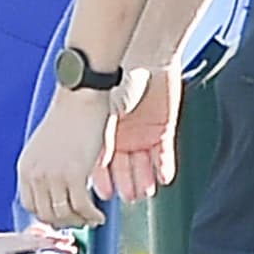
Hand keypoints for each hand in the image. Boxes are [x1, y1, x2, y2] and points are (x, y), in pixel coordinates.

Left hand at [0, 225, 78, 253]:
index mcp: (22, 242)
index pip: (43, 244)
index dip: (56, 246)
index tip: (68, 249)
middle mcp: (26, 238)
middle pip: (46, 239)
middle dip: (60, 241)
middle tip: (74, 245)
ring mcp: (25, 238)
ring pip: (45, 236)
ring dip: (57, 238)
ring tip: (71, 240)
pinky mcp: (24, 240)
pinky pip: (40, 236)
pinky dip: (49, 236)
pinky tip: (56, 237)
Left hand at [18, 92, 113, 227]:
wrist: (80, 98)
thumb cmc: (69, 118)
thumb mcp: (47, 148)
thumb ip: (46, 170)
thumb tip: (57, 192)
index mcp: (26, 168)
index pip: (31, 206)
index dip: (48, 216)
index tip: (62, 217)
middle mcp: (35, 174)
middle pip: (47, 215)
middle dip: (66, 222)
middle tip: (81, 221)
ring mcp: (53, 176)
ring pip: (65, 214)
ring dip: (80, 221)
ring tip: (92, 219)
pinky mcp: (74, 174)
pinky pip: (82, 207)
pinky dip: (92, 216)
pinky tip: (99, 215)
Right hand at [103, 62, 182, 201]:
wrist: (144, 56)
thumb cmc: (115, 82)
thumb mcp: (101, 118)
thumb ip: (99, 145)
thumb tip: (89, 172)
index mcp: (102, 132)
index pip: (102, 163)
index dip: (105, 179)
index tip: (105, 194)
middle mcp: (122, 135)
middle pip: (124, 167)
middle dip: (126, 183)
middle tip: (128, 197)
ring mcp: (143, 132)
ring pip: (144, 164)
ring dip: (144, 179)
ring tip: (145, 192)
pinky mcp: (163, 127)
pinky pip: (164, 153)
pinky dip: (163, 166)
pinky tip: (162, 177)